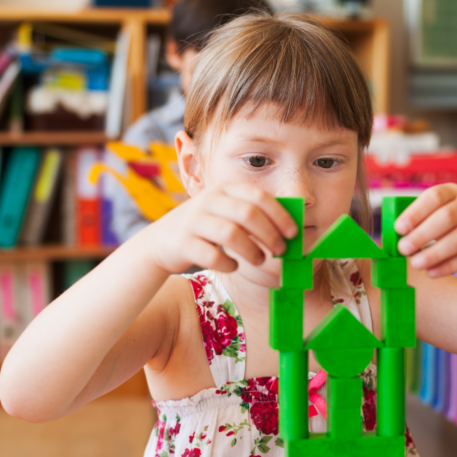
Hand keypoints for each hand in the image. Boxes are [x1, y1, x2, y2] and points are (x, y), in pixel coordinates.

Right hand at [146, 184, 297, 273]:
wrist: (162, 241)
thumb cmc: (205, 228)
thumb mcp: (225, 212)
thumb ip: (251, 214)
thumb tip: (288, 230)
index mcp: (224, 189)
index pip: (258, 196)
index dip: (280, 215)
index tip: (293, 233)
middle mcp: (209, 200)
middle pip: (248, 214)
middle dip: (270, 234)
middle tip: (281, 250)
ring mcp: (194, 220)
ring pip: (231, 234)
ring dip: (252, 251)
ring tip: (260, 260)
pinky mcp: (184, 242)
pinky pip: (213, 255)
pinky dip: (229, 264)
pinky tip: (233, 266)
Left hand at [394, 184, 456, 277]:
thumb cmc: (454, 222)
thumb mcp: (441, 211)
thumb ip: (421, 220)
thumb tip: (394, 237)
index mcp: (453, 192)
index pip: (435, 197)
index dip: (416, 212)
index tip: (398, 228)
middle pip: (447, 218)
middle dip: (422, 234)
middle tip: (403, 249)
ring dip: (434, 253)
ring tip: (415, 264)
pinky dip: (448, 266)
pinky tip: (431, 272)